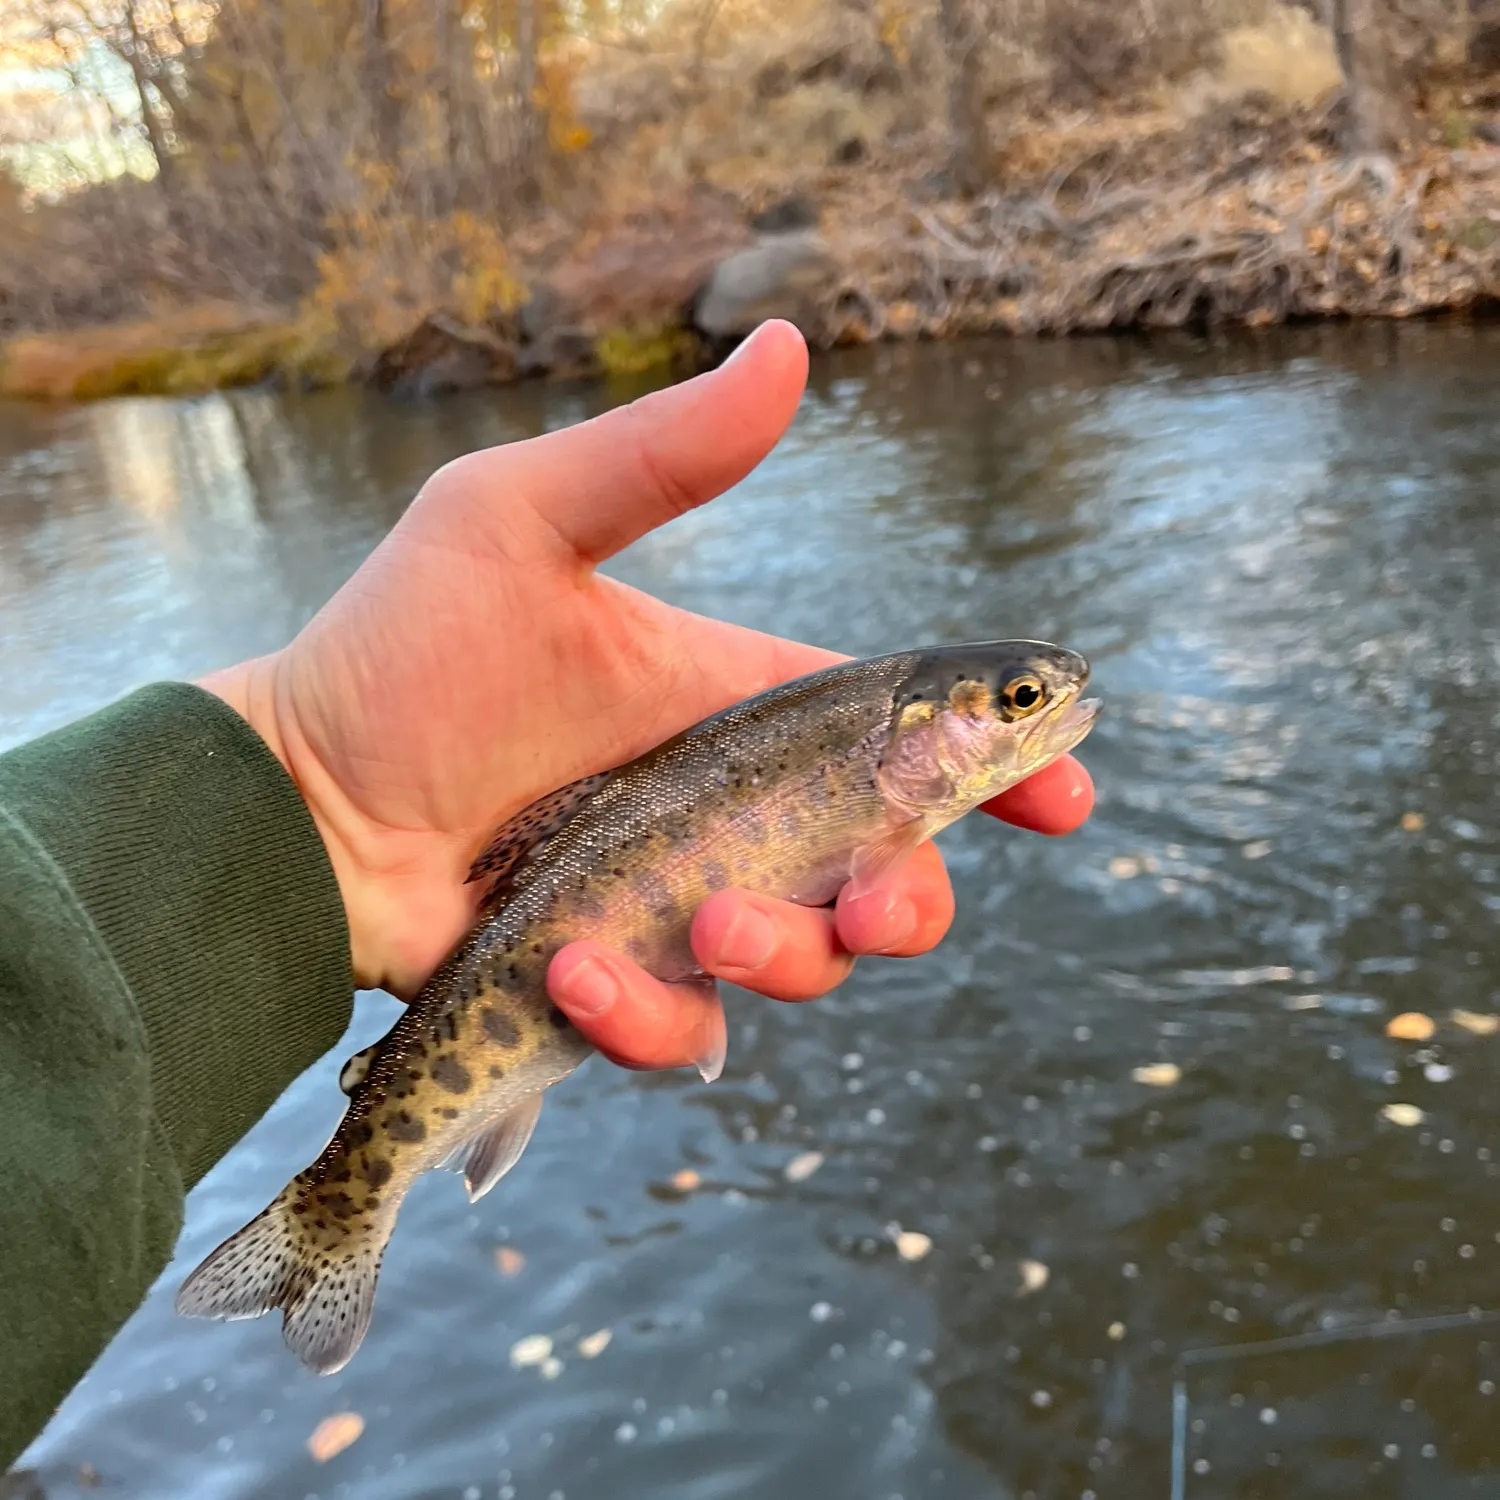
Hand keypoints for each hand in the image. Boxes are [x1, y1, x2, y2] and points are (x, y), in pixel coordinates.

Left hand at [201, 320, 1093, 1077]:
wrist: (295, 801)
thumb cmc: (401, 654)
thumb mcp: (520, 523)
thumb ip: (661, 459)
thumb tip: (790, 343)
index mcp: (738, 709)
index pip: (902, 739)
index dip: (999, 769)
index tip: (1071, 792)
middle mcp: (730, 815)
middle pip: (888, 874)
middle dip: (909, 900)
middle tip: (868, 899)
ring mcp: (678, 910)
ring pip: (808, 966)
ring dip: (781, 957)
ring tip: (693, 924)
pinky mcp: (618, 992)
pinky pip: (688, 1037)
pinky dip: (649, 1018)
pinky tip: (576, 974)